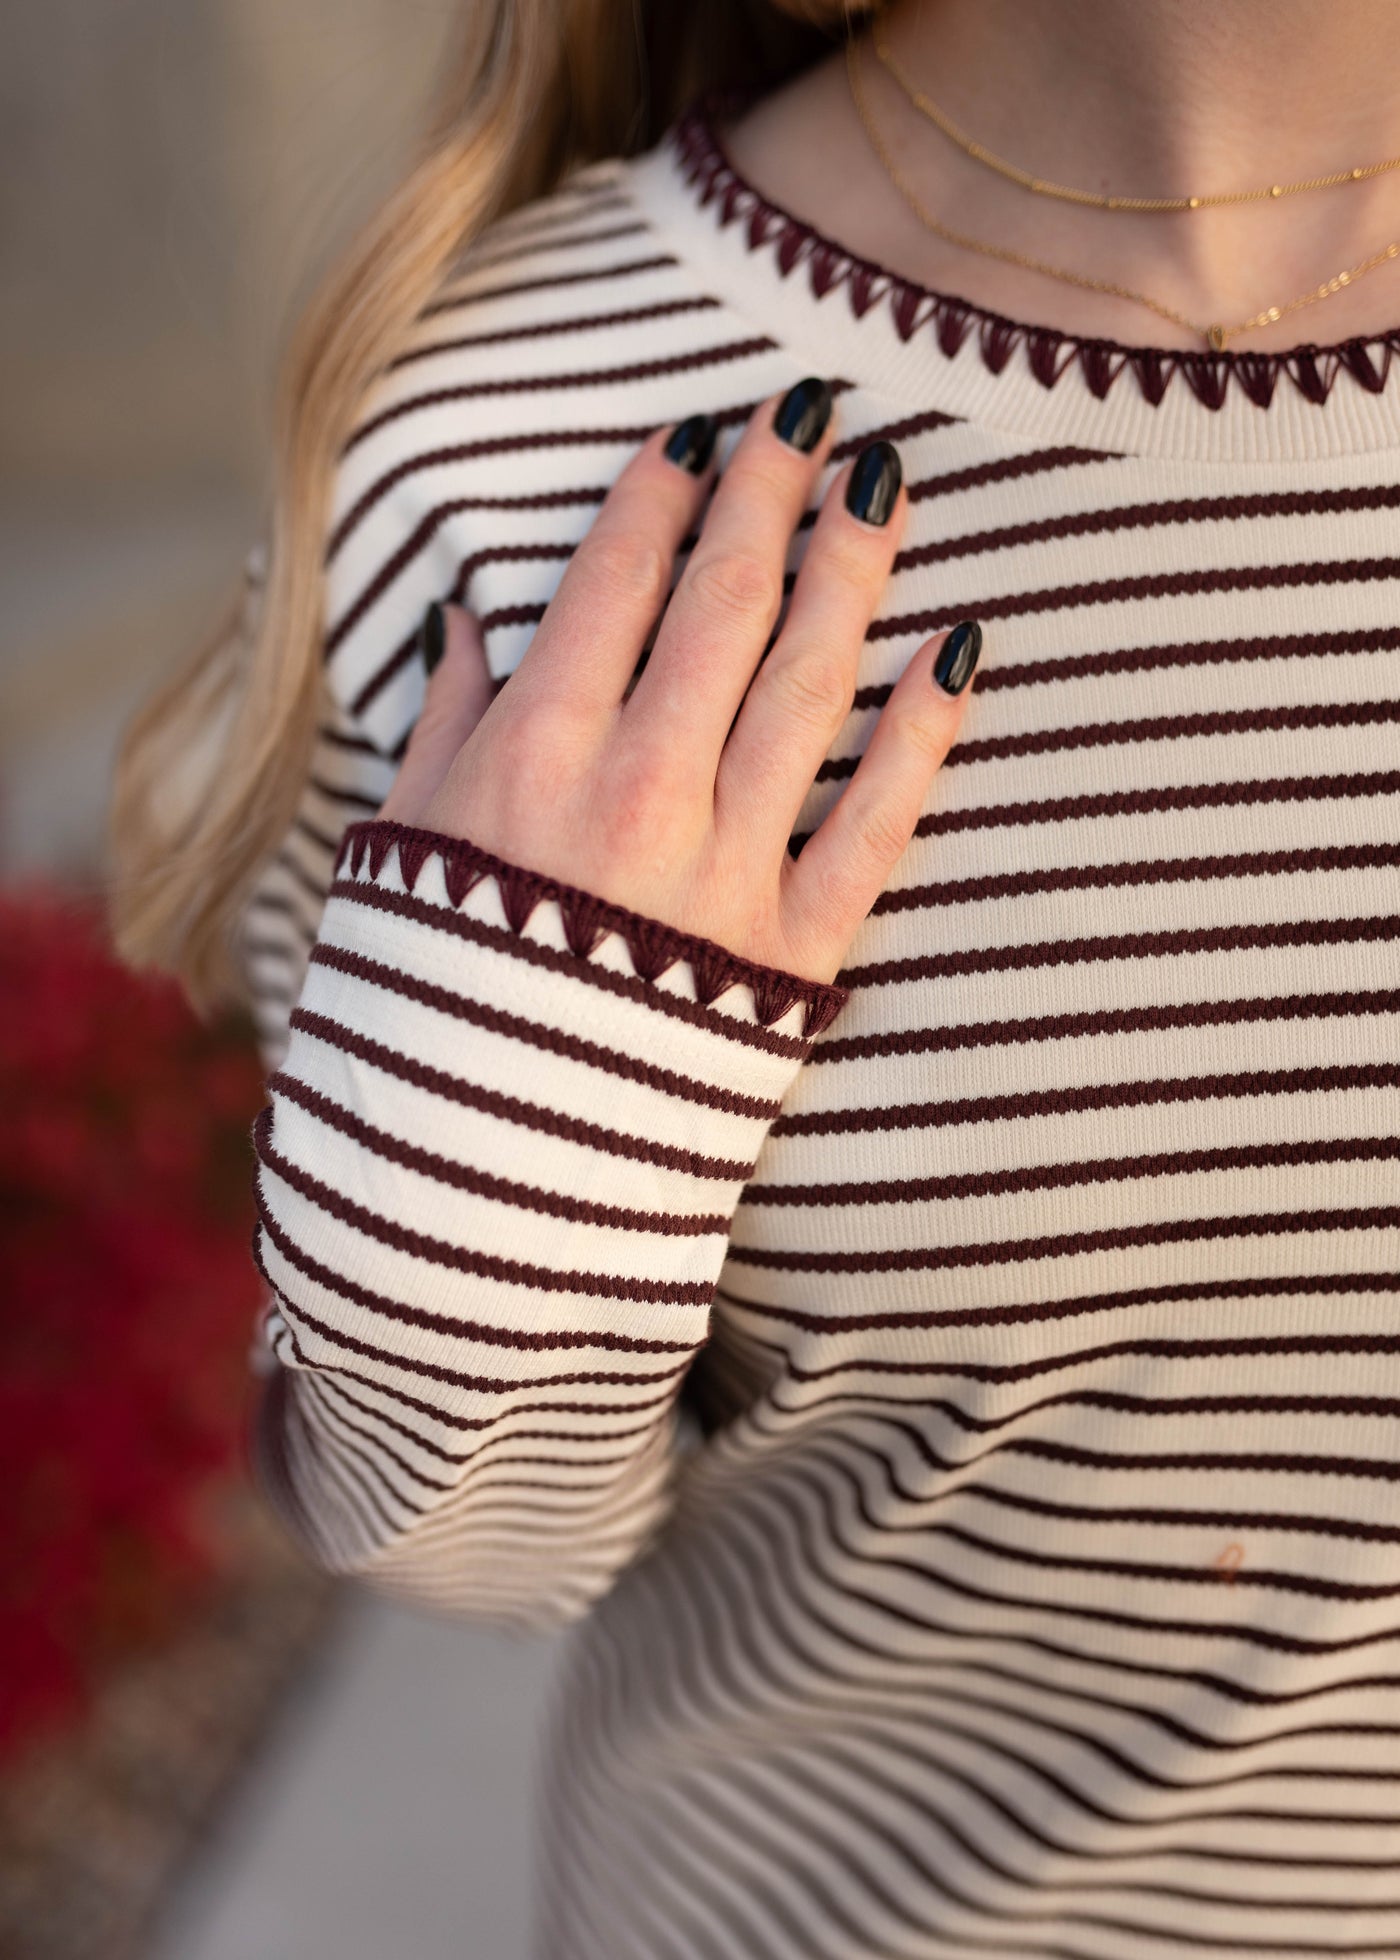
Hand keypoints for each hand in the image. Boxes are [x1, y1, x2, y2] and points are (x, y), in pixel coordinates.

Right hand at [377, 379, 980, 986]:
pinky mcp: (797, 952)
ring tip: (881, 485)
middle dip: (766, 495)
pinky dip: (927, 733)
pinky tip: (962, 648)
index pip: (612, 588)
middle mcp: (637, 796)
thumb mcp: (403, 851)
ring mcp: (726, 872)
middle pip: (723, 609)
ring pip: (809, 686)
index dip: (660, 499)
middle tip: (804, 415)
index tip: (695, 439)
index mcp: (529, 760)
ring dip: (850, 571)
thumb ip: (447, 727)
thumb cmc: (425, 1006)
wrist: (480, 1183)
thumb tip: (472, 623)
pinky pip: (878, 822)